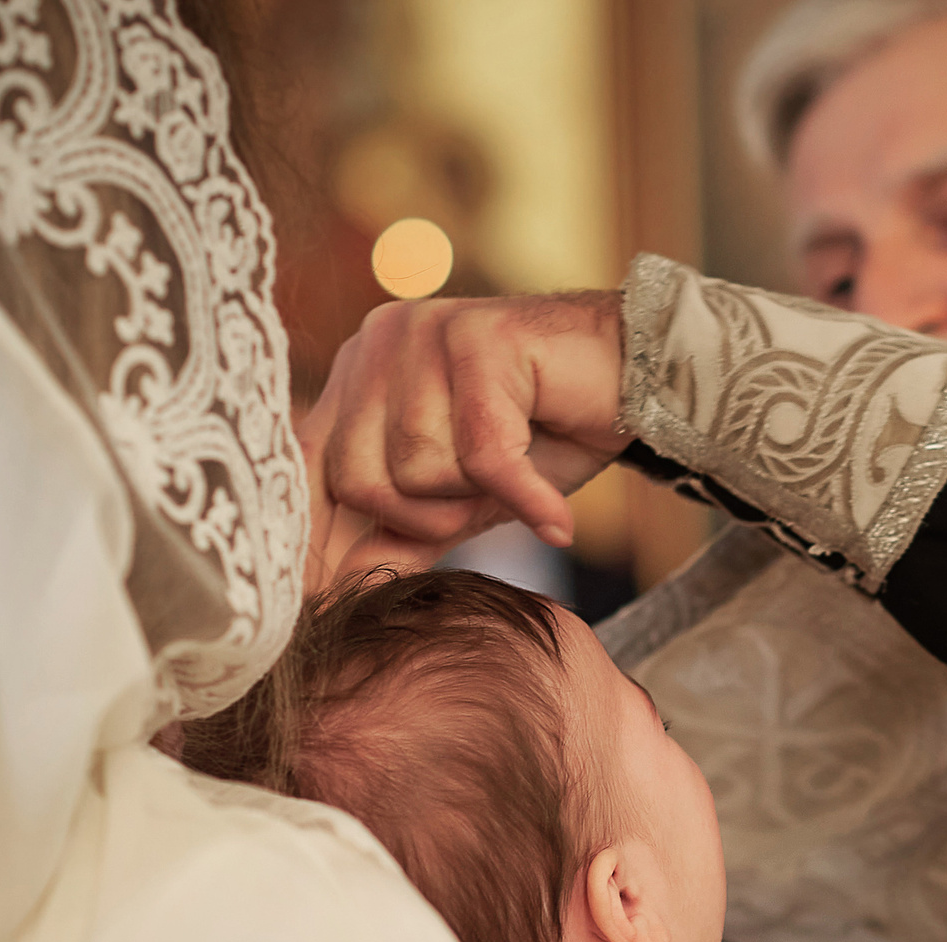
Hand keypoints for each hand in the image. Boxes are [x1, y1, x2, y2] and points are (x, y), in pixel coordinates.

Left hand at [297, 290, 635, 586]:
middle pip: (360, 476)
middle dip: (426, 519)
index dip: (310, 535)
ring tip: (524, 487)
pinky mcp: (483, 340)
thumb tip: (337, 593)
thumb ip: (403, 534)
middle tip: (481, 513)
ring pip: (420, 468)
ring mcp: (428, 333)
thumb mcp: (467, 496)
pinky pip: (485, 455)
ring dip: (479, 500)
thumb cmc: (549, 432)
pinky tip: (556, 521)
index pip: (308, 462)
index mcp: (363, 371)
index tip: (312, 603)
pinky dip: (526, 498)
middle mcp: (383, 341)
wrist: (638, 374)